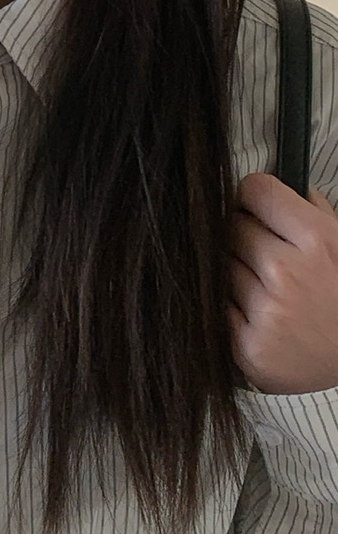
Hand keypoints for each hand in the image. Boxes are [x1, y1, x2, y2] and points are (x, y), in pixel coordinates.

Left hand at [228, 172, 337, 394]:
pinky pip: (217, 305)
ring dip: (237, 273)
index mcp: (316, 240)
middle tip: (266, 258)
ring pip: (221, 265)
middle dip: (245, 237)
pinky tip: (260, 318)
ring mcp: (265, 311)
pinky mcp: (247, 346)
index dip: (255, 198)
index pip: (254, 189)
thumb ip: (313, 212)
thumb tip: (281, 187)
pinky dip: (232, 309)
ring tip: (268, 292)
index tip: (258, 209)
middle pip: (231, 226)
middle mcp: (286, 273)